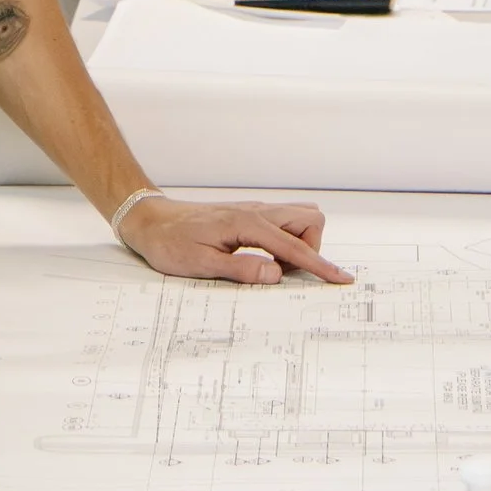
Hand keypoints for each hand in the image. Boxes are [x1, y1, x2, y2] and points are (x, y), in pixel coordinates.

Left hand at [113, 195, 350, 286]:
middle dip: (311, 249)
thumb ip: (241, 270)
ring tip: (274, 267)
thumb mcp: (201, 264)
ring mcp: (254, 210)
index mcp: (248, 224)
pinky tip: (264, 259)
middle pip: (309, 220)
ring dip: (299, 244)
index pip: (296, 246)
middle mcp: (257, 212)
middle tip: (285, 273)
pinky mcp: (248, 215)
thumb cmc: (170, 243)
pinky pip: (283, 223)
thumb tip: (277, 275)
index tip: (341, 280)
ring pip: (299, 218)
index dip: (321, 266)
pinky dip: (285, 241)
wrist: (150, 220)